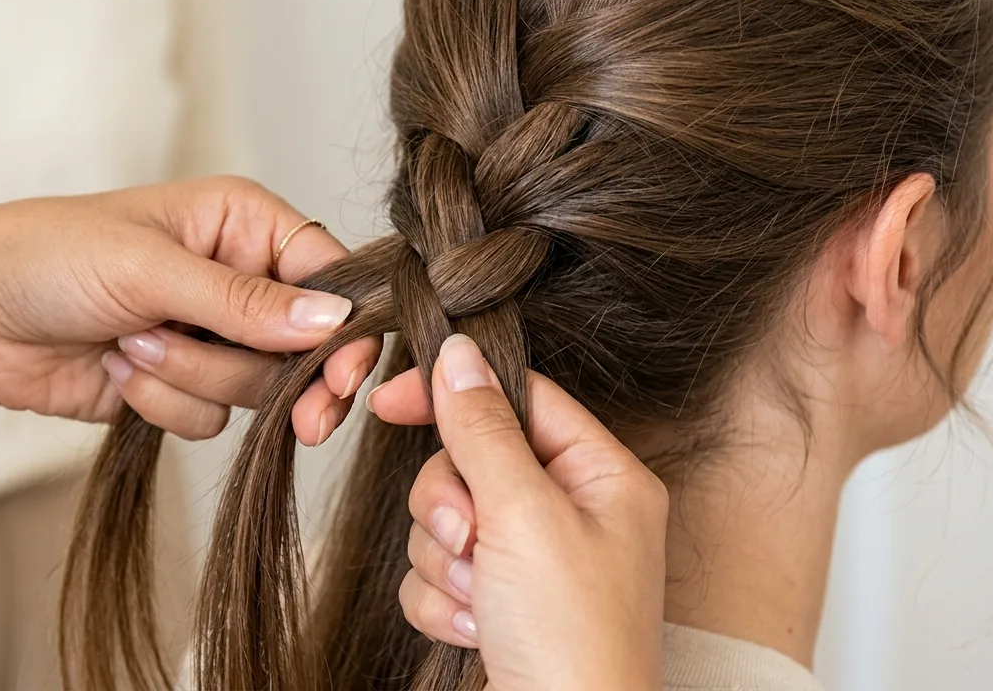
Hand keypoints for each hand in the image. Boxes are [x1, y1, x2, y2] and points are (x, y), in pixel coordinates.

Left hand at [0, 175, 378, 441]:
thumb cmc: (47, 256)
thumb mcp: (150, 268)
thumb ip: (244, 302)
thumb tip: (332, 320)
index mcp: (244, 226)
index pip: (330, 277)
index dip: (346, 329)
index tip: (345, 376)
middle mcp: (240, 280)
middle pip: (304, 347)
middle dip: (273, 374)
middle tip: (305, 422)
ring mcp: (211, 337)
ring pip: (257, 389)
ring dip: (191, 377)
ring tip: (130, 342)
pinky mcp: (181, 385)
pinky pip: (211, 418)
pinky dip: (164, 403)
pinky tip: (116, 369)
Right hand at [368, 335, 668, 690]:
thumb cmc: (572, 639)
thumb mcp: (526, 516)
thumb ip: (483, 430)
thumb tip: (458, 354)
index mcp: (602, 477)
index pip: (519, 399)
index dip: (456, 396)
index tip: (389, 401)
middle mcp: (571, 514)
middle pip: (472, 461)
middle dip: (451, 507)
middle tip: (469, 542)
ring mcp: (532, 563)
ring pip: (445, 521)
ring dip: (444, 562)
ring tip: (478, 601)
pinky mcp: (498, 605)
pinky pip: (437, 573)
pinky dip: (442, 603)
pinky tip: (475, 633)